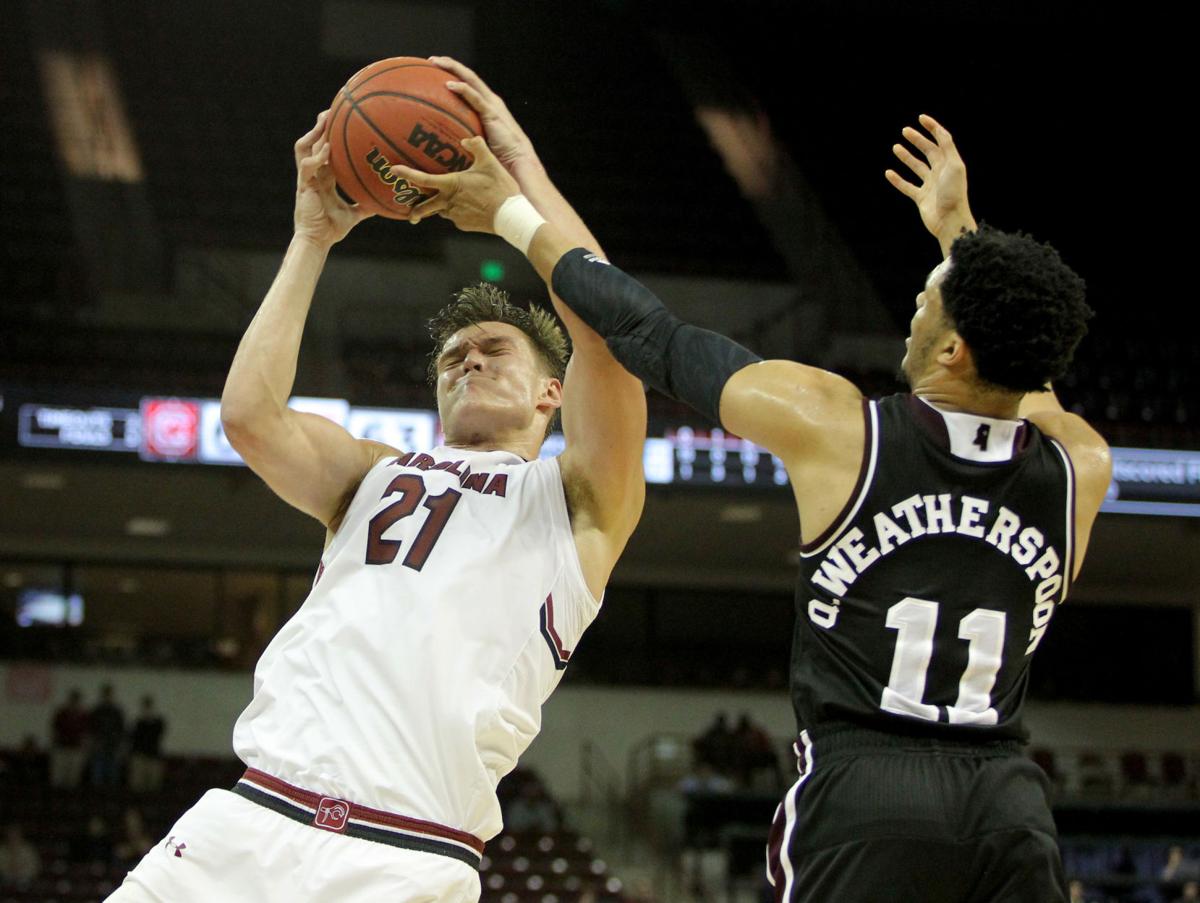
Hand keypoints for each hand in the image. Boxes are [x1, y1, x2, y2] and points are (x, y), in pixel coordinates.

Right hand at [293, 111, 372, 247]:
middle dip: (321, 126)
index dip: (332, 136)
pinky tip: (327, 150)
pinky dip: (317, 157)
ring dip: (314, 133)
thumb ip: (365, 206)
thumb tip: (384, 202)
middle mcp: (314, 174)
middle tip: (334, 109)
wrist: (317, 241)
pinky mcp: (303, 185)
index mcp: (324, 178)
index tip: (343, 121)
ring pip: (304, 147)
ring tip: (325, 119)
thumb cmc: (331, 229)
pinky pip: (307, 165)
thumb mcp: (354, 214)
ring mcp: (306, 178)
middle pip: (313, 142)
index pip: (327, 150)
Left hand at [388, 136, 520, 231]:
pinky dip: (458, 213)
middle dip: (415, 210)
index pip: (423, 178)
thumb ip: (477, 146)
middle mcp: (448, 202)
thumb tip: (466, 138)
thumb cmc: (500, 188)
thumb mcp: (491, 162)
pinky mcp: (464, 225)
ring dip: (441, 208)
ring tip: (448, 204)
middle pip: (424, 207)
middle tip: (410, 212)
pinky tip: (469, 209)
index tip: (394, 170)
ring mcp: (455, 216)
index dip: (407, 173)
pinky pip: (456, 218)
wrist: (511, 217)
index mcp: (451, 185)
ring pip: (442, 211)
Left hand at [429, 56, 536, 171]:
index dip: (454, 73)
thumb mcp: (479, 143)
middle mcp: (490, 100)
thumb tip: (445, 142)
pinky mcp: (492, 113)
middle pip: (468, 75)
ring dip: (453, 69)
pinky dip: (462, 89)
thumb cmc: (499, 156)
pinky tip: (448, 85)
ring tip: (435, 63)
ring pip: (471, 80)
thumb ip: (466, 137)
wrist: (518, 160)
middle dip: (450, 65)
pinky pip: (475, 98)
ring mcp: (491, 105)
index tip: (435, 69)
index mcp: (487, 104)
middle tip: (431, 60)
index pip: (469, 83)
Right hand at [885, 114, 975, 253]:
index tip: (920, 118)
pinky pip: (907, 186)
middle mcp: (941, 172)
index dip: (932, 128)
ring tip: (896, 147)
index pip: (941, 140)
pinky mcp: (921, 198)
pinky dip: (898, 180)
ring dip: (906, 157)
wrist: (950, 220)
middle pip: (928, 151)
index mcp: (950, 163)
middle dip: (917, 140)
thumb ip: (948, 147)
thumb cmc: (954, 193)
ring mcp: (930, 185)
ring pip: (916, 167)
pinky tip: (889, 173)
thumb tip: (940, 131)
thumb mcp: (954, 165)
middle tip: (905, 131)